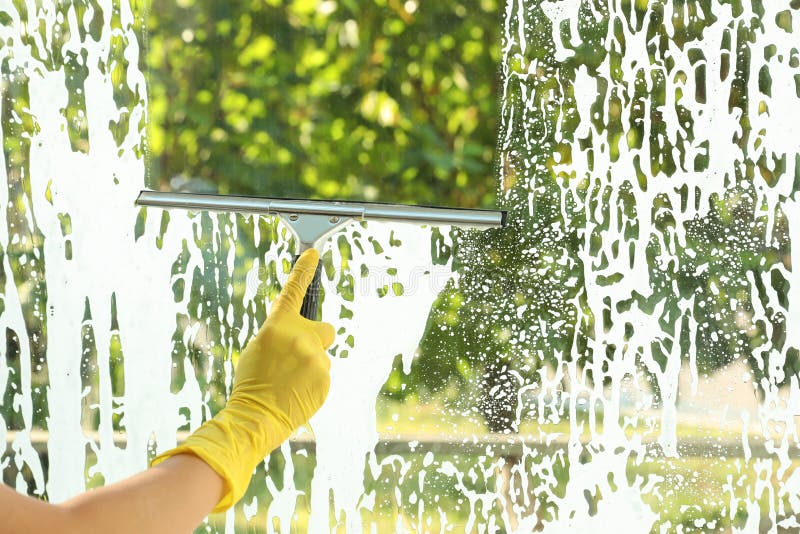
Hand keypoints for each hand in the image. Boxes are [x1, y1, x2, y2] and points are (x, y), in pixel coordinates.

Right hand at [151, 249, 334, 511]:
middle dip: (317, 338)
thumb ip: (281, 335)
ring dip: (310, 366)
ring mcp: (316, 359)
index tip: (313, 254)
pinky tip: (296, 393)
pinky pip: (324, 375)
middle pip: (325, 329)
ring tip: (289, 383)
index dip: (304, 270)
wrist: (255, 417)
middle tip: (299, 356)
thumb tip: (296, 334)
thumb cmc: (251, 383)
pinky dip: (313, 382)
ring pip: (321, 356)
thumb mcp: (258, 348)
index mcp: (278, 326)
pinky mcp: (326, 379)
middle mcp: (301, 338)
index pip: (294, 290)